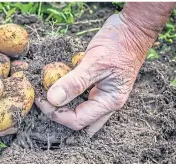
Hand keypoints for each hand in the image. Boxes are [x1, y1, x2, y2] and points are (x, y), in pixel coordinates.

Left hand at [36, 14, 155, 136]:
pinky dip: (69, 97)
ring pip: (81, 113)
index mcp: (109, 101)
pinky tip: (59, 88)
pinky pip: (82, 100)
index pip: (77, 120)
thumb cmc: (119, 43)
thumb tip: (53, 99)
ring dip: (64, 108)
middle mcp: (107, 103)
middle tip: (44, 101)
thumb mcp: (95, 61)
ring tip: (48, 96)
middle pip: (80, 122)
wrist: (134, 29)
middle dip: (59, 116)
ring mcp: (104, 96)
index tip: (41, 99)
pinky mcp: (99, 88)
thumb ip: (74, 82)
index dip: (56, 113)